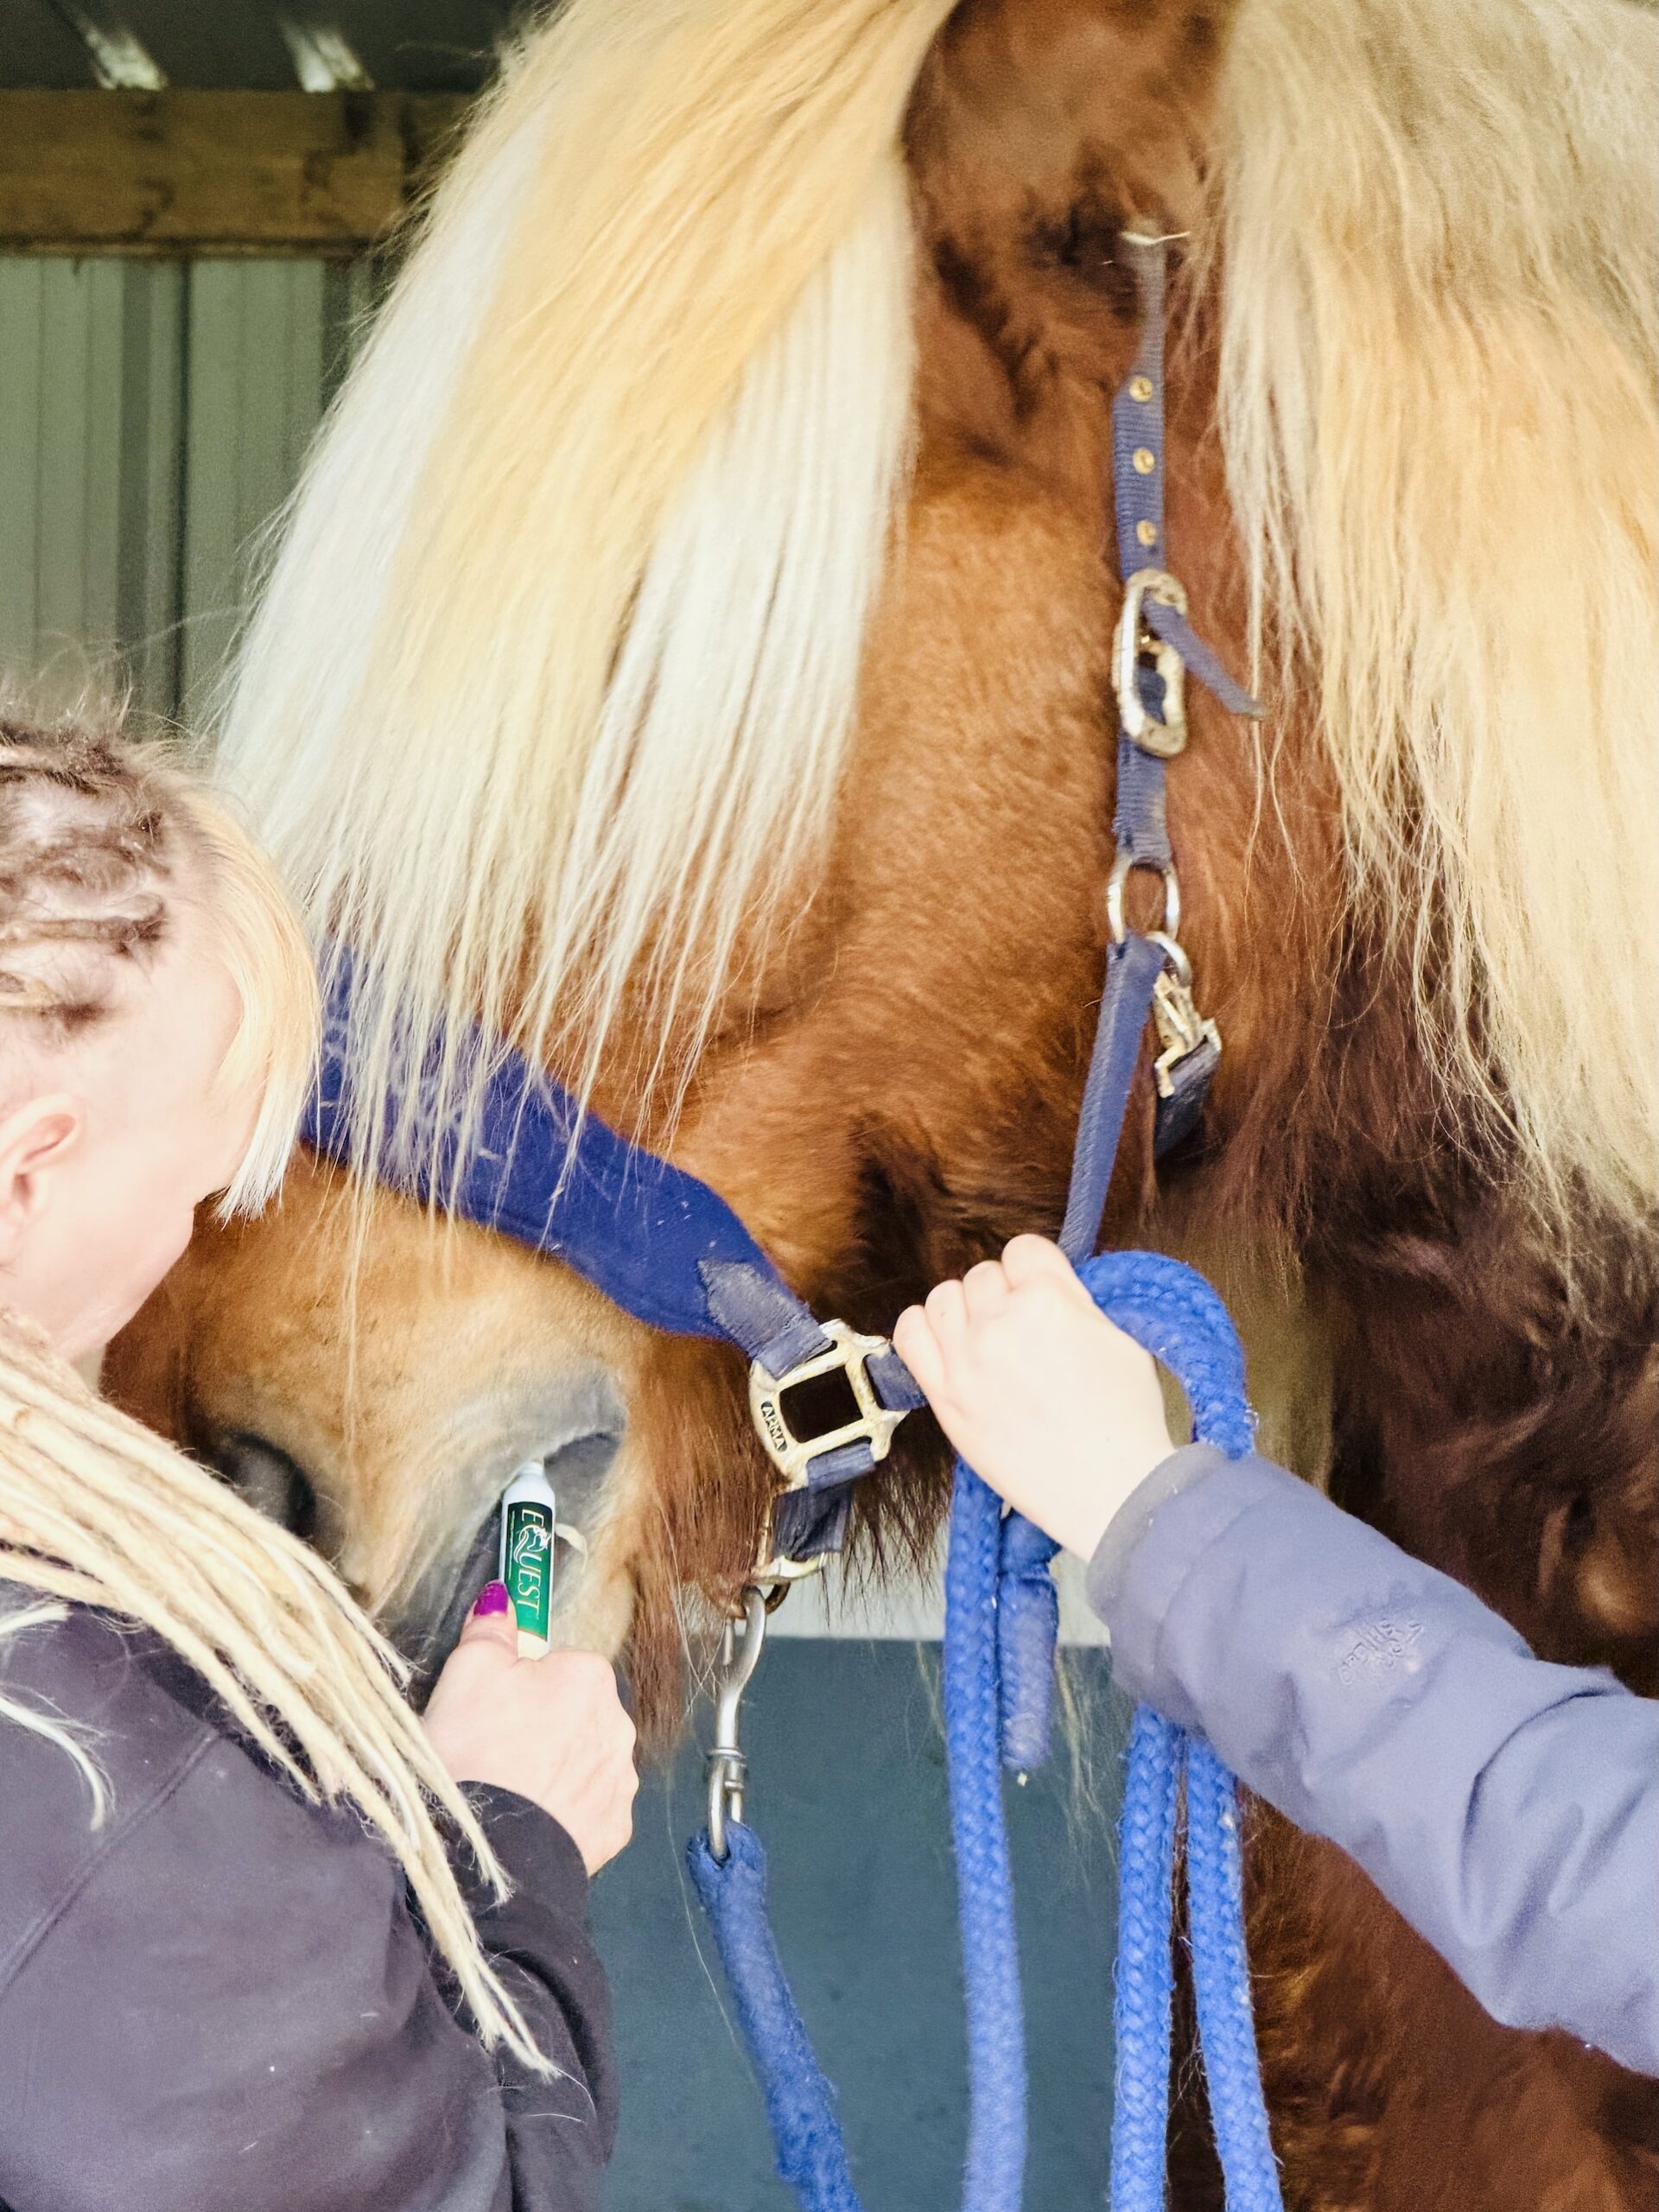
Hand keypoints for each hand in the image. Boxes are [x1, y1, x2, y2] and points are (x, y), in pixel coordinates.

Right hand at [422, 1590, 638, 1872]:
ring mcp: (620, 1780)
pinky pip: (589, 1808)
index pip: (558, 1667)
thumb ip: (490, 1629)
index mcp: (589, 1676)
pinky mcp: (614, 1828)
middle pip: (576, 1713)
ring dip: (557, 1770)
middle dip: (544, 1727)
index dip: (520, 1686)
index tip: (494, 1708)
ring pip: (586, 1761)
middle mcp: (619, 1723)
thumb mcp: (466, 1671)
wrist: (490, 1851)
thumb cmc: (477, 1753)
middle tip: (495, 1750)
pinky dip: (566, 1812)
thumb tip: (501, 1600)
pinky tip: (532, 1819)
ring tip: (511, 1790)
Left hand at [894, 1234, 1175, 1561]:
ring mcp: (965, 1360)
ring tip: (987, 1339)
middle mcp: (999, 1324)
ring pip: (943, 1296)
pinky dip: (923, 1330)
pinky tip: (947, 1346)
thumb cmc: (1125, 1420)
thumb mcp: (1119, 1338)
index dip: (1035, 1269)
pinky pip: (909, 1335)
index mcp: (1048, 1300)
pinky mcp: (944, 1397)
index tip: (1041, 1290)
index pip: (1023, 1248)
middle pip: (983, 1274)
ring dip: (965, 1310)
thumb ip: (1075, 1300)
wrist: (1109, 1489)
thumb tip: (1045, 1284)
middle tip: (1023, 1329)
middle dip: (1004, 1294)